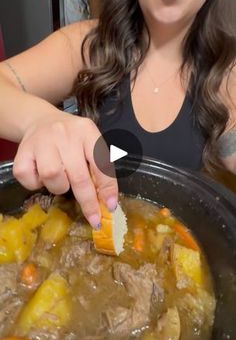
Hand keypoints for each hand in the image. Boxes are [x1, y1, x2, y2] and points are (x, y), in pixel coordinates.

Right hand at [13, 112, 117, 228]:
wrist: (41, 120)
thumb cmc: (71, 138)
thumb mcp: (89, 144)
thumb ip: (99, 168)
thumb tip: (108, 202)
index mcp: (86, 130)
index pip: (101, 163)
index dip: (107, 188)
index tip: (110, 207)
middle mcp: (65, 134)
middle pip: (78, 175)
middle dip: (88, 201)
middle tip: (94, 219)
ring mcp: (42, 141)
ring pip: (52, 177)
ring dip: (59, 187)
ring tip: (60, 179)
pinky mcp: (22, 151)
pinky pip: (29, 179)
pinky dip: (35, 184)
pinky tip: (40, 175)